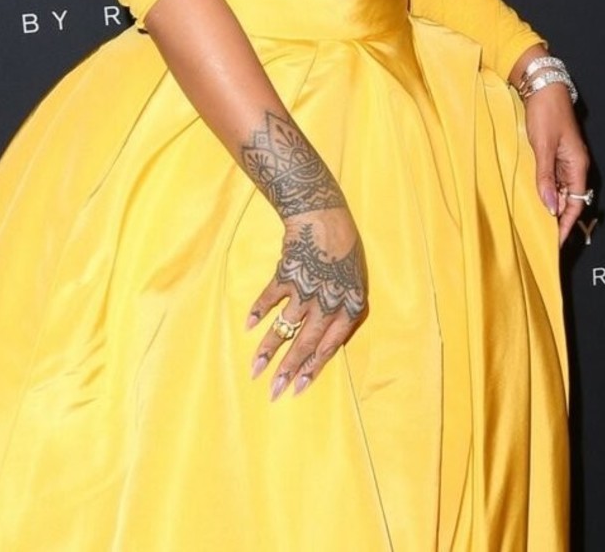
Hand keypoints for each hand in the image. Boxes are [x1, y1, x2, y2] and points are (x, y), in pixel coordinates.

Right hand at [246, 206, 368, 400]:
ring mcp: (307, 287)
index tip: (298, 387)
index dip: (313, 367)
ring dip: (269, 349)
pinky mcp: (287, 273)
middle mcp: (329, 301)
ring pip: (286, 326)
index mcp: (351, 304)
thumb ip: (342, 309)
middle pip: (307, 342)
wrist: (324, 212)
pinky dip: (259, 311)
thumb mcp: (354, 280)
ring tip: (255, 369)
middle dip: (289, 369)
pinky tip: (250, 326)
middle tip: (274, 391)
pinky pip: (270, 298)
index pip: (330, 345)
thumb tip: (327, 338)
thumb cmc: (344, 247)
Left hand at [524, 83, 589, 244]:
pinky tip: (534, 198)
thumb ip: (545, 177)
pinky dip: (545, 189)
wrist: (542, 85)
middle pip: (569, 200)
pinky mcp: (554, 153)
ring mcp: (565, 159)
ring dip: (550, 205)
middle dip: (558, 218)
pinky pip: (552, 178)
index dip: (565, 224)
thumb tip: (550, 206)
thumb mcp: (542, 146)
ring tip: (536, 223)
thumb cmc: (545, 112)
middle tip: (541, 237)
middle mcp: (574, 164)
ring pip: (560, 190)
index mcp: (578, 164)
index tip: (555, 243)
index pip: (576, 204)